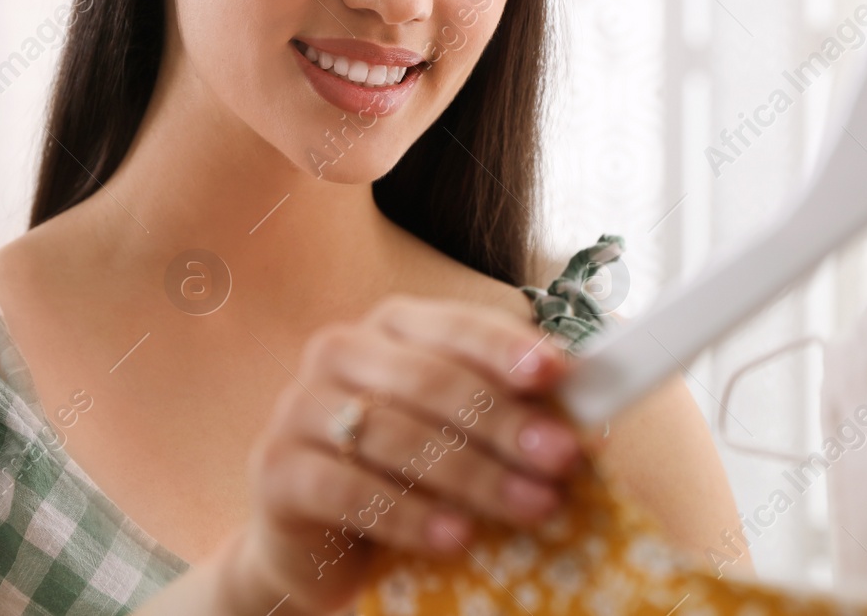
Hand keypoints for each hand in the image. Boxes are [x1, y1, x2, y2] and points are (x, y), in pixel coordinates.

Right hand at [222, 295, 584, 615]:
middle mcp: (339, 351)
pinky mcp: (276, 468)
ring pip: (395, 434)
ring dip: (473, 475)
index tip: (557, 373)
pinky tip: (456, 538)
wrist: (317, 541)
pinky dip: (409, 515)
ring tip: (532, 507)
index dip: (505, 347)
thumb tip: (591, 405)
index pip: (453, 326)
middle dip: (504, 422)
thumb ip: (509, 408)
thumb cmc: (405, 474)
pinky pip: (347, 487)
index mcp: (391, 327)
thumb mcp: (458, 434)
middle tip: (561, 460)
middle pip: (430, 381)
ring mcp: (299, 406)